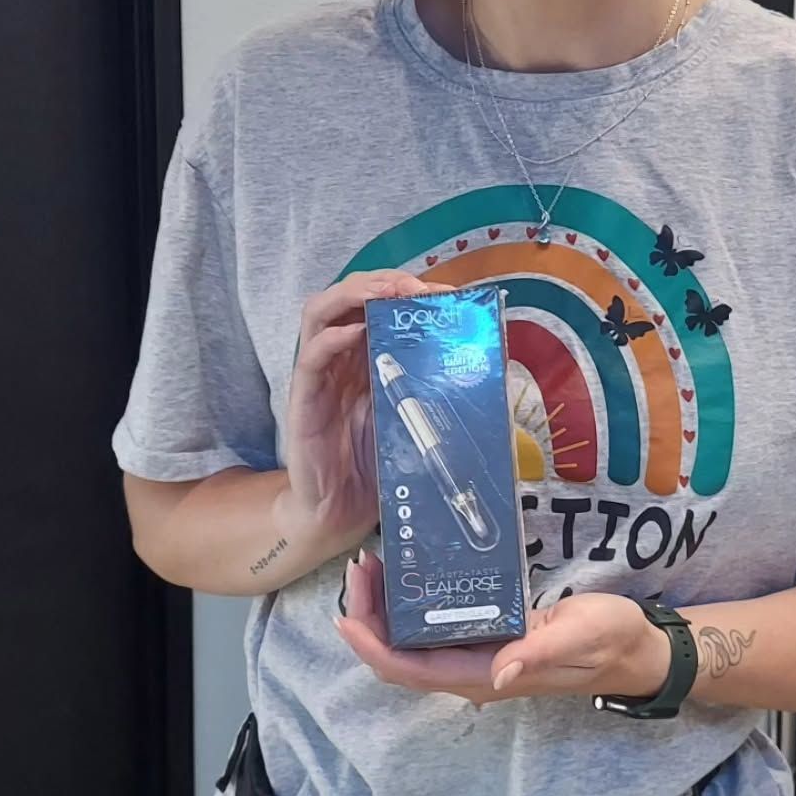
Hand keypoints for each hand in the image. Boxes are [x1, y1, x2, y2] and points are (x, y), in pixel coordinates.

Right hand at [278, 271, 449, 551]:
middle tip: (415, 287)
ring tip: (385, 293)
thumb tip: (491, 367)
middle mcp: (342, 357)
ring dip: (354, 294)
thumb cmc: (378, 465)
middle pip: (350, 296)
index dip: (411, 291)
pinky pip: (311, 357)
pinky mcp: (304, 399)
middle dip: (383, 282)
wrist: (340, 513)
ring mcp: (320, 374)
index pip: (382, 305)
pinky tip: (354, 333)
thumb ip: (437, 390)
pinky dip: (331, 338)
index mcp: (369, 356)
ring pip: (321, 312)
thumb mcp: (415, 419)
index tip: (447, 294)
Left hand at [335, 549, 671, 706]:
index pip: (410, 670)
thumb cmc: (610, 639)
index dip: (372, 646)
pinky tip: (411, 575)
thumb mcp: (581, 635)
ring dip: (386, 611)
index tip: (347, 611)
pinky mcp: (490, 639)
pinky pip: (435, 630)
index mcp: (488, 675)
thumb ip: (542, 652)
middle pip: (401, 657)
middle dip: (370, 618)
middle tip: (362, 566)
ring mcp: (480, 657)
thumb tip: (500, 671)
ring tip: (375, 565)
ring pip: (413, 644)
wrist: (635, 649)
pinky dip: (412, 607)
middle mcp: (474, 672)